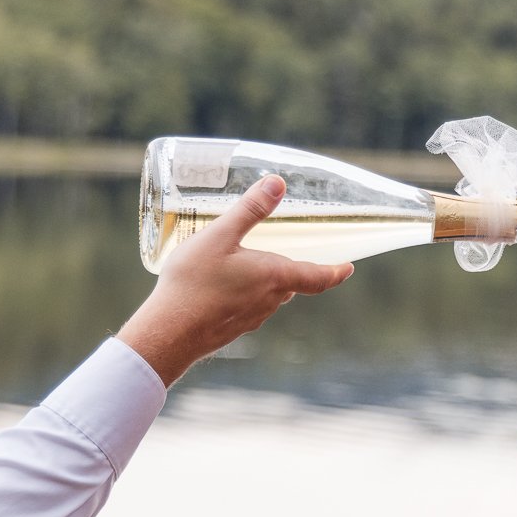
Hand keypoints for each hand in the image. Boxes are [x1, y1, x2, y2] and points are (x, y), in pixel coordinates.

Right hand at [118, 175, 352, 384]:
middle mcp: (269, 301)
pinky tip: (220, 286)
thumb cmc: (193, 283)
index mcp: (274, 277)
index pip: (318, 277)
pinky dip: (244, 294)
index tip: (348, 267)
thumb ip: (249, 210)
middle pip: (291, 282)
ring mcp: (251, 318)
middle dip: (291, 267)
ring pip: (269, 295)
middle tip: (284, 248)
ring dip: (264, 280)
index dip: (336, 271)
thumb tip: (278, 183)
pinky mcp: (233, 329)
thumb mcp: (219, 237)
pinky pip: (248, 307)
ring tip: (245, 262)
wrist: (168, 333)